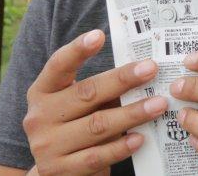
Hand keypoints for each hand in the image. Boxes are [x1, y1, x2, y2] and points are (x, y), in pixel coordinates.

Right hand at [23, 29, 168, 174]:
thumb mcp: (77, 103)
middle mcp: (39, 116)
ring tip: (158, 104)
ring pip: (97, 125)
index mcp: (42, 92)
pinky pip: (97, 156)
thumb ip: (100, 88)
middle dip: (122, 80)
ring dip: (132, 113)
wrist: (56, 171)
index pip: (58, 66)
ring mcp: (47, 145)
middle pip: (86, 93)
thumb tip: (142, 68)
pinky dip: (121, 146)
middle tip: (151, 69)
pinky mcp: (60, 170)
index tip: (99, 35)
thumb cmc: (74, 125)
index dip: (77, 50)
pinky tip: (141, 138)